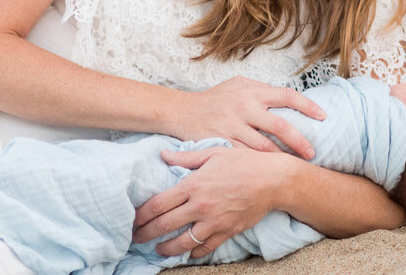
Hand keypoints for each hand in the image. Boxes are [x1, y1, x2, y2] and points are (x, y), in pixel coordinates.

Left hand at [133, 146, 285, 257]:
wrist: (273, 179)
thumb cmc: (245, 162)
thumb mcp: (214, 153)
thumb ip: (186, 157)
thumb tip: (164, 154)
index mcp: (194, 184)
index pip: (159, 204)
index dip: (141, 215)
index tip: (132, 220)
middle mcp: (201, 205)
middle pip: (164, 225)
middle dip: (146, 234)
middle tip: (135, 238)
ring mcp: (214, 221)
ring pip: (182, 242)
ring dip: (166, 248)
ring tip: (158, 250)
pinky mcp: (227, 231)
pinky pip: (205, 247)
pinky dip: (194, 252)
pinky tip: (187, 252)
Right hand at [170, 76, 324, 157]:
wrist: (181, 112)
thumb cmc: (214, 98)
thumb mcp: (237, 85)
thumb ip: (260, 90)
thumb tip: (286, 97)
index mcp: (252, 91)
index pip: (287, 95)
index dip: (308, 106)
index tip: (324, 117)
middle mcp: (244, 107)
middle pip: (280, 126)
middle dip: (299, 141)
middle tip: (313, 153)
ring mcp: (233, 126)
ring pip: (264, 147)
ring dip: (281, 158)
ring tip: (294, 166)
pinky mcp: (222, 143)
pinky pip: (245, 157)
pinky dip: (259, 165)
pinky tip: (268, 172)